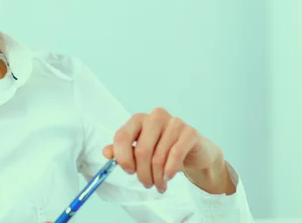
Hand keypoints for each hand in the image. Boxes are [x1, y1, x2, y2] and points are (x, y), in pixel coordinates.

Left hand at [102, 108, 223, 193]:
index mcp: (139, 119)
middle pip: (141, 149)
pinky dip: (169, 170)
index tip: (129, 171)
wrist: (194, 153)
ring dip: (157, 177)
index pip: (122, 136)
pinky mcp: (190, 132)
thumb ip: (122, 151)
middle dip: (142, 173)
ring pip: (158, 156)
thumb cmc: (164, 151)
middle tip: (146, 184)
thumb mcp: (140, 152)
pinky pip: (176, 154)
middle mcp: (155, 117)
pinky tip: (168, 177)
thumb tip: (106, 152)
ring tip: (158, 185)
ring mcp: (174, 122)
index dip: (123, 157)